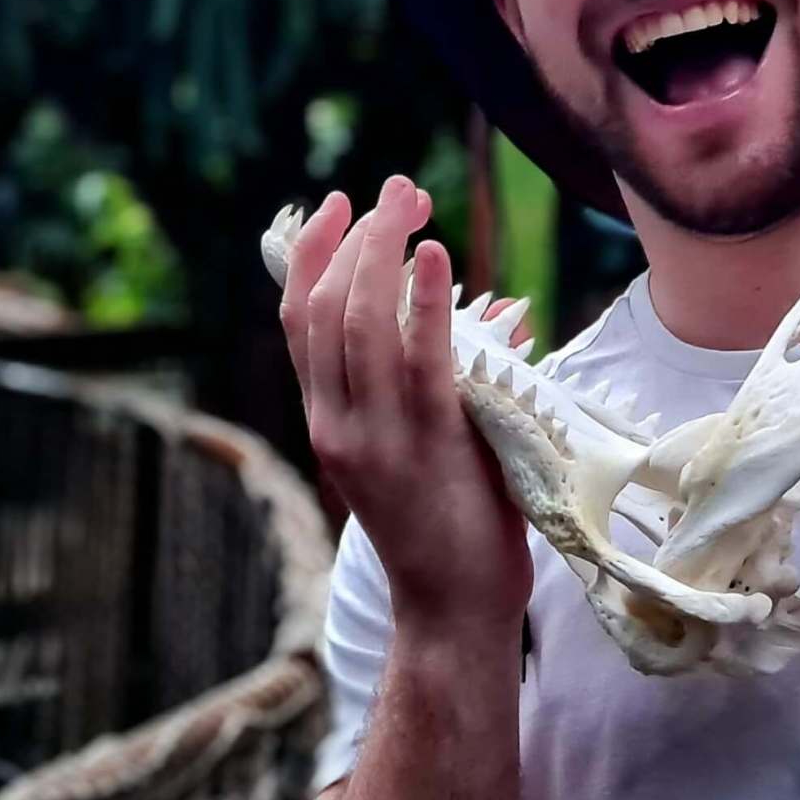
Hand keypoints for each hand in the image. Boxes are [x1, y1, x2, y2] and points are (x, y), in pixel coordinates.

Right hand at [278, 174, 531, 639]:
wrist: (454, 609)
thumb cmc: (452, 527)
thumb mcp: (430, 444)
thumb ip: (447, 378)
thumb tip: (502, 312)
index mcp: (327, 420)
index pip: (298, 321)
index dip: (310, 255)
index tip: (340, 205)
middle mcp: (338, 423)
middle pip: (325, 308)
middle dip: (357, 237)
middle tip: (397, 190)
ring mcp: (377, 436)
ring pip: (360, 323)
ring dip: (385, 252)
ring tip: (412, 205)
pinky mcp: (425, 445)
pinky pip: (418, 359)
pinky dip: (422, 301)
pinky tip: (434, 255)